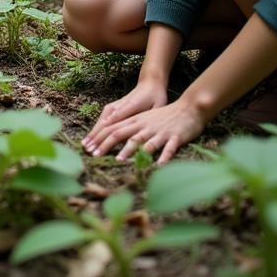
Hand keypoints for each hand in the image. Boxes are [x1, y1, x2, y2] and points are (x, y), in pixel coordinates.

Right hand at [83, 79, 167, 154]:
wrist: (149, 83)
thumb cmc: (155, 98)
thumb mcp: (156, 107)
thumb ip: (149, 120)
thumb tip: (143, 136)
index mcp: (129, 107)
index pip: (114, 124)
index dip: (105, 138)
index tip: (98, 149)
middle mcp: (118, 106)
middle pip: (103, 124)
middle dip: (95, 138)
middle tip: (87, 151)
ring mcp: (113, 106)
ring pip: (100, 121)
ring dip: (93, 134)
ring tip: (84, 146)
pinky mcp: (112, 107)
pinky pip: (101, 119)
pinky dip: (95, 128)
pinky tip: (91, 137)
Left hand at [85, 84, 202, 166]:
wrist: (189, 109)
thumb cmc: (165, 117)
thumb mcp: (145, 120)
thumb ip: (130, 128)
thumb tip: (113, 139)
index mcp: (136, 121)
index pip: (113, 128)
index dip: (100, 138)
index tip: (87, 149)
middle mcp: (145, 125)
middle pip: (122, 134)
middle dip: (107, 145)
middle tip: (95, 156)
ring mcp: (160, 132)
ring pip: (143, 141)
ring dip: (131, 151)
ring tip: (120, 161)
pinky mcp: (175, 138)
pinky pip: (168, 149)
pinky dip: (163, 158)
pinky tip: (157, 167)